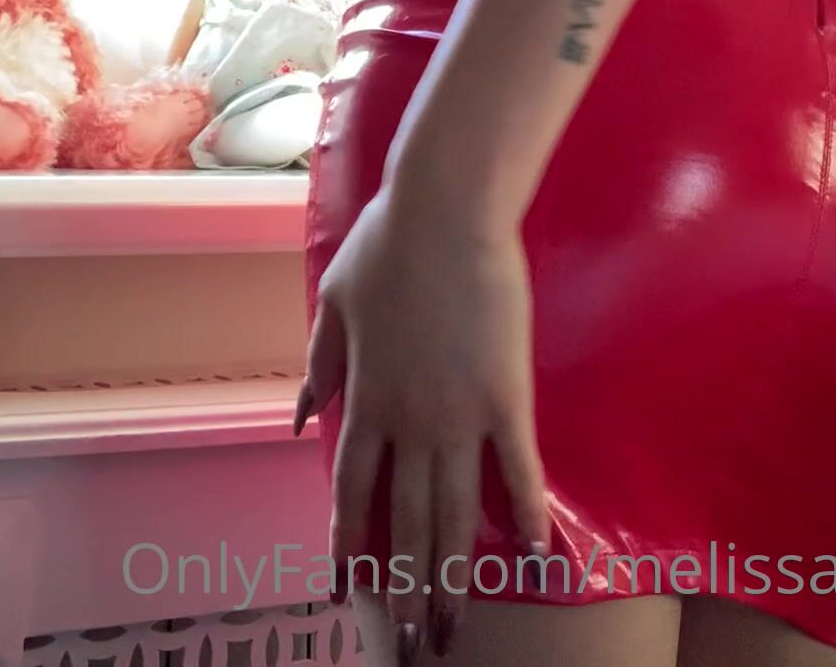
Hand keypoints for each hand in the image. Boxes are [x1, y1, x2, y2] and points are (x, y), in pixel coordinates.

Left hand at [294, 181, 549, 659]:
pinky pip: (518, 469)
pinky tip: (534, 559)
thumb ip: (321, 364)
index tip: (348, 589)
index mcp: (366, 398)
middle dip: (407, 586)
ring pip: (456, 512)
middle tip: (412, 641)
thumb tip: (301, 418)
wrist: (446, 212)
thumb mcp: (335, 303)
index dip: (351, 542)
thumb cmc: (388, 245)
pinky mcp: (508, 398)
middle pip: (407, 520)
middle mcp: (410, 421)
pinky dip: (525, 516)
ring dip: (453, 574)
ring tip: (454, 623)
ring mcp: (461, 415)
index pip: (353, 490)